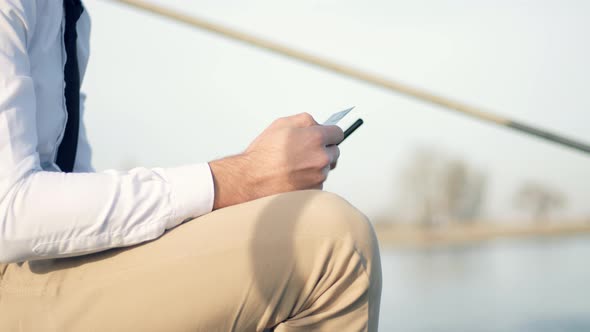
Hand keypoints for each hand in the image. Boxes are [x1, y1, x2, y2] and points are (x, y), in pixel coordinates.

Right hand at [209, 113, 343, 208]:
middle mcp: (321, 157)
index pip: (338, 133)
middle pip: (334, 152)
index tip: (327, 136)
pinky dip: (310, 179)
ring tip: (295, 165)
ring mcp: (319, 176)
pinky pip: (318, 182)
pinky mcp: (314, 190)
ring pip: (326, 168)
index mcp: (316, 138)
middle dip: (323, 150)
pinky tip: (294, 175)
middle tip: (305, 151)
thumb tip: (318, 125)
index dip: (330, 134)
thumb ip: (306, 121)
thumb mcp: (282, 124)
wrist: (251, 180)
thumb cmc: (264, 154)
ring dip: (316, 165)